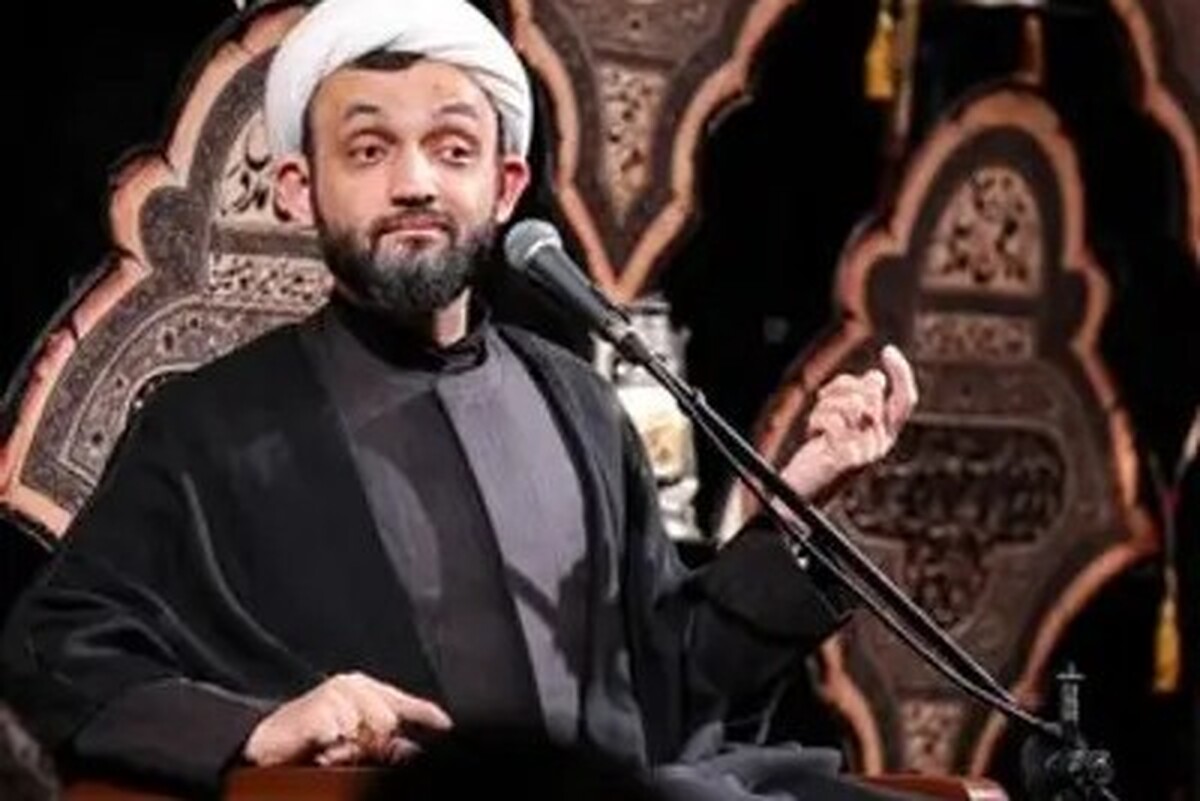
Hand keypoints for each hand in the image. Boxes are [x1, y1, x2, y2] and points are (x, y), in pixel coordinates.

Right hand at [243, 672, 451, 766]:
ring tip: (332, 750)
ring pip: (367, 727)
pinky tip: (321, 747)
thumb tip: (413, 750)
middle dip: (376, 741)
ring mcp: (336, 694)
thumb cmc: (312, 737)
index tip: (448, 726)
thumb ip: (385, 741)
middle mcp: (354, 686)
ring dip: (351, 746)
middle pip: (389, 719)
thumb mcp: (353, 737)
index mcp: (367, 690)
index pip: (405, 702)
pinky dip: (332, 746)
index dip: (427, 715)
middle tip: (348, 750)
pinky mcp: (318, 707)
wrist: (267, 742)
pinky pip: (341, 733)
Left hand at [780, 345, 917, 497]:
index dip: (901, 374)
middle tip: (824, 399)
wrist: (802, 499)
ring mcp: (865, 452)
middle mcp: (880, 444)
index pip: (905, 400)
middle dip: (844, 386)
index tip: (888, 352)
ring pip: (852, 403)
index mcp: (884, 435)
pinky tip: (812, 434)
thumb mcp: (844, 427)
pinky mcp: (846, 458)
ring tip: (816, 421)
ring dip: (826, 404)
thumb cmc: (820, 459)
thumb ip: (861, 403)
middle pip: (871, 393)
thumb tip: (875, 377)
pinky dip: (817, 420)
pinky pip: (834, 420)